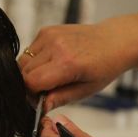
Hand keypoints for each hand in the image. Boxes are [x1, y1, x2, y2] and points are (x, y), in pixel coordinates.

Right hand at [18, 22, 135, 111]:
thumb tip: (41, 106)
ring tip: (51, 75)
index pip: (31, 82)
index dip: (31, 94)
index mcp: (67, 63)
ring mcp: (50, 35)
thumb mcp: (86, 90)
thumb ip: (60, 98)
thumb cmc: (105, 66)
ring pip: (23, 61)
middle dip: (31, 84)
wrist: (114, 41)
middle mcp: (55, 46)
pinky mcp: (47, 30)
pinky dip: (35, 60)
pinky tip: (52, 62)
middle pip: (24, 71)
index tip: (40, 99)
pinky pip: (30, 50)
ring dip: (31, 71)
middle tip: (47, 89)